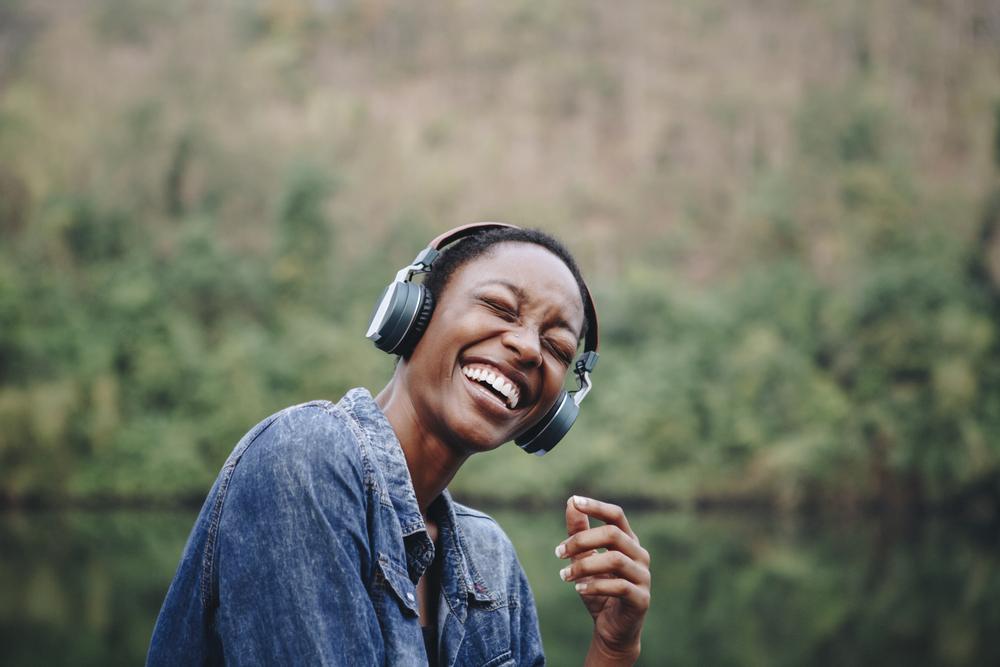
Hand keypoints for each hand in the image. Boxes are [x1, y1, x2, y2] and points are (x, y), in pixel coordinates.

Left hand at [556, 496, 649, 663]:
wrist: (611, 629)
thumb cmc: (599, 589)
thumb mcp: (584, 559)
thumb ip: (579, 532)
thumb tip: (571, 502)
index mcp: (627, 541)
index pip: (616, 515)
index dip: (597, 506)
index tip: (575, 501)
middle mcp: (639, 555)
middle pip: (613, 534)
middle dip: (581, 540)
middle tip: (558, 552)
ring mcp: (643, 576)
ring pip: (615, 559)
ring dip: (584, 566)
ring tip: (564, 575)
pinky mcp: (641, 598)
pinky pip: (619, 586)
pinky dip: (595, 586)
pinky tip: (578, 589)